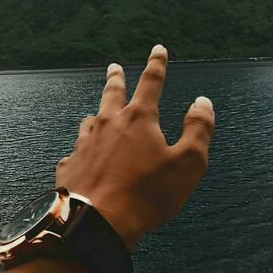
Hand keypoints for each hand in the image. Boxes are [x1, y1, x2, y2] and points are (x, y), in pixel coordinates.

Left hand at [55, 44, 214, 249]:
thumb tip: (202, 102)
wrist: (97, 223)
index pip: (151, 82)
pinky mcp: (70, 166)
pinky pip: (76, 152)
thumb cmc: (146, 195)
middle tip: (114, 67)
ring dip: (97, 113)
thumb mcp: (187, 163)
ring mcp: (85, 144)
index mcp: (138, 119)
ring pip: (91, 120)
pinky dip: (83, 151)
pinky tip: (83, 157)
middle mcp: (108, 124)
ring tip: (98, 113)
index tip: (158, 50)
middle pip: (112, 93)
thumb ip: (198, 129)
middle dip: (116, 78)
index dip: (157, 65)